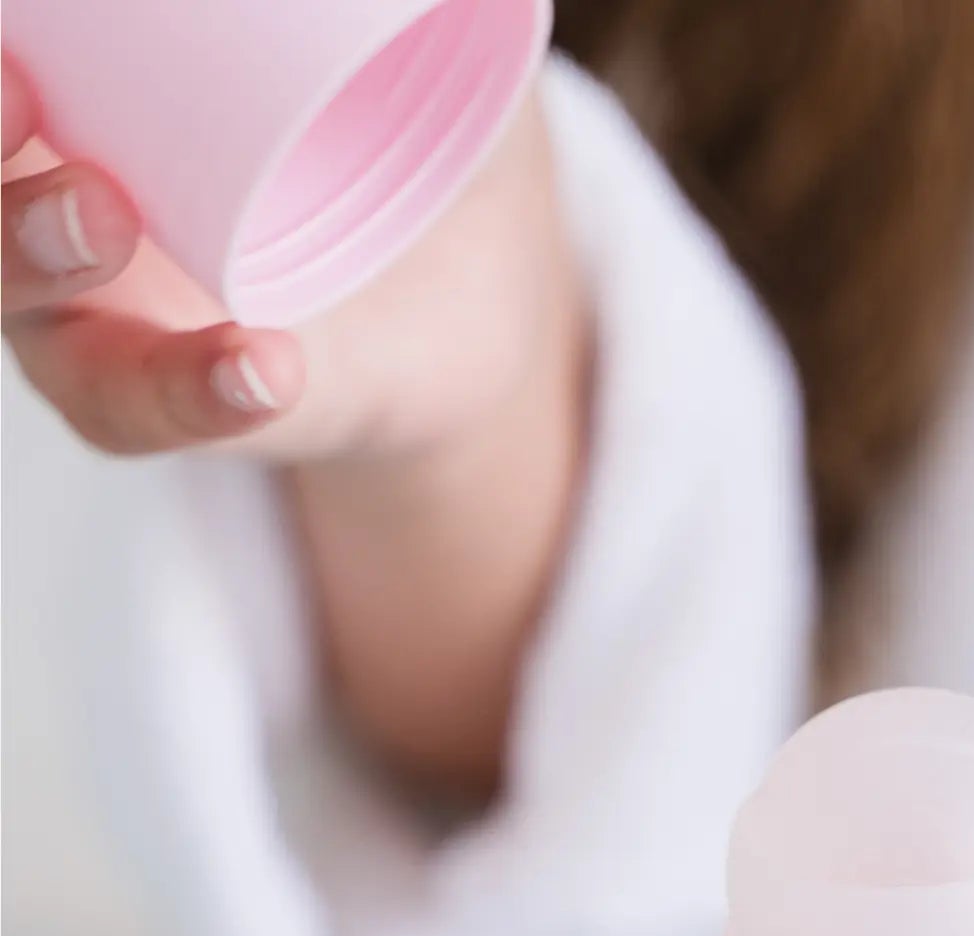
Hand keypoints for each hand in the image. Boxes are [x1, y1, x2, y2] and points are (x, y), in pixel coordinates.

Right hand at [1, 51, 579, 462]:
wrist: (479, 293)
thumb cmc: (412, 121)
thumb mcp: (436, 24)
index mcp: (83, 70)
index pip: (5, 50)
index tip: (6, 31)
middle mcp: (53, 171)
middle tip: (4, 85)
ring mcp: (101, 300)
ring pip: (12, 290)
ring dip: (24, 244)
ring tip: (101, 211)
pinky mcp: (178, 400)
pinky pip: (144, 412)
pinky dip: (197, 390)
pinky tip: (264, 367)